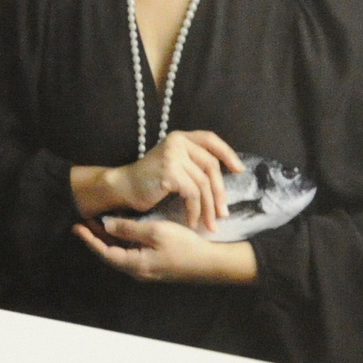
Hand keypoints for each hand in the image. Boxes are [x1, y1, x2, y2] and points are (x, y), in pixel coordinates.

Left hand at [75, 216, 258, 285]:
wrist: (212, 263)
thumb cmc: (185, 246)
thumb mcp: (155, 232)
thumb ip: (128, 229)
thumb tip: (106, 226)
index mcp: (134, 264)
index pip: (103, 252)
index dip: (89, 238)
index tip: (76, 226)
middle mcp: (138, 270)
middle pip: (110, 254)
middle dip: (96, 237)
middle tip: (85, 221)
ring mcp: (147, 270)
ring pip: (120, 254)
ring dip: (109, 239)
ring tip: (99, 223)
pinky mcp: (155, 266)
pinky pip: (132, 254)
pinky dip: (123, 242)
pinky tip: (122, 230)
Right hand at [79, 130, 243, 231]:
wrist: (124, 187)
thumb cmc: (150, 180)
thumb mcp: (174, 163)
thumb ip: (193, 162)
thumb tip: (225, 177)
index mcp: (179, 138)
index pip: (210, 139)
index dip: (227, 154)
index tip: (239, 171)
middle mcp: (177, 142)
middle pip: (211, 166)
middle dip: (220, 192)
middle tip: (223, 213)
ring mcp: (173, 156)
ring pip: (203, 184)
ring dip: (209, 207)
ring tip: (210, 224)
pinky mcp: (169, 173)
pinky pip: (192, 194)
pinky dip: (195, 210)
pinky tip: (193, 221)